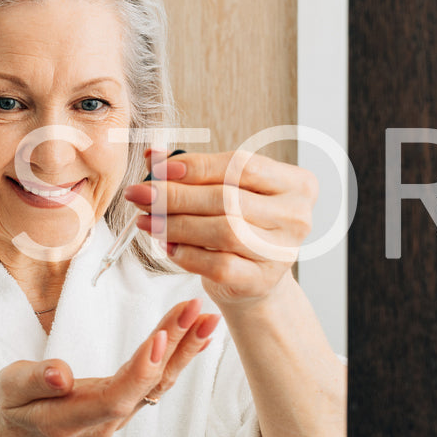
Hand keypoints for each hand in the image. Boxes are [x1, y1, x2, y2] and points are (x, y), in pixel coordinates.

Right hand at [0, 299, 219, 436]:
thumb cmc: (19, 412)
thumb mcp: (9, 392)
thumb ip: (32, 381)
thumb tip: (59, 374)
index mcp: (73, 417)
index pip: (115, 396)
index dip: (140, 370)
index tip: (160, 339)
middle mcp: (106, 418)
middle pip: (148, 384)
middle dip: (174, 345)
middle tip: (194, 310)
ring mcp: (122, 412)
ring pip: (159, 381)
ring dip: (184, 347)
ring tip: (204, 316)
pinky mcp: (129, 401)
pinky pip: (159, 379)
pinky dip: (179, 354)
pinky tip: (196, 334)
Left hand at [126, 148, 318, 309]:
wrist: (254, 278)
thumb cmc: (239, 225)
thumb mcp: (224, 191)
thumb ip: (194, 170)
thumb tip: (153, 155)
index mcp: (296, 184)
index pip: (242, 165)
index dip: (196, 166)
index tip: (158, 168)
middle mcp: (296, 216)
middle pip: (228, 199)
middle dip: (176, 195)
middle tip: (140, 194)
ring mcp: (282, 251)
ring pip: (223, 231)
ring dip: (176, 224)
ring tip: (146, 219)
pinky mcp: (262, 280)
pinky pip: (218, 265)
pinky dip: (186, 253)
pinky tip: (166, 245)